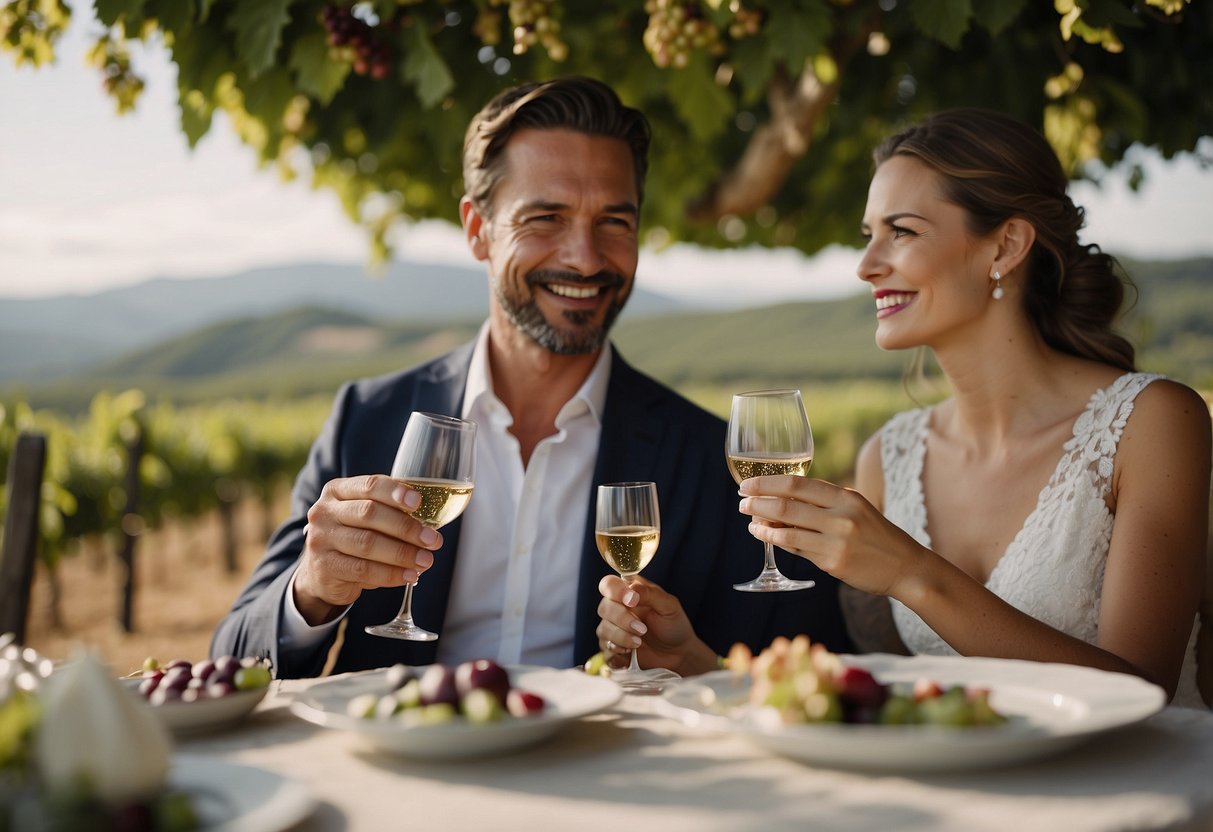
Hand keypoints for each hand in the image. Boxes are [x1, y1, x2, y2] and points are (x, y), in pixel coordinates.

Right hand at [292, 475, 441, 624]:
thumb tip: (429, 522)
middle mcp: (324, 512)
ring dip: (402, 553)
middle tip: (432, 539)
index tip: (418, 502)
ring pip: (367, 544)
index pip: (369, 485)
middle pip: (369, 514)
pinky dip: (391, 574)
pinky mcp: (324, 567)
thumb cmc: (353, 537)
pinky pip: (363, 570)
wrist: (321, 573)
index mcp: (337, 491)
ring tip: (426, 560)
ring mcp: (320, 539)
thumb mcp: (365, 518)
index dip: (395, 492)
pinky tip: (409, 575)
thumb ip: (390, 511)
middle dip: (406, 527)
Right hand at [596, 575, 717, 676]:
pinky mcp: (612, 647)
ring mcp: (613, 628)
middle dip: (622, 618)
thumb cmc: (674, 625)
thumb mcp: (669, 605)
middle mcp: (617, 608)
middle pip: (604, 607)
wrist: (678, 654)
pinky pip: (605, 648)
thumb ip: (649, 593)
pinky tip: (632, 650)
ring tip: (639, 642)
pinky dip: (618, 650)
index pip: (609, 584)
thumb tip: (630, 590)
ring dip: (622, 636)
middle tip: (642, 628)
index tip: (631, 601)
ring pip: (603, 629)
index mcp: (629, 592)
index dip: (615, 591)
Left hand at [738, 475, 926, 598]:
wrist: (906, 567)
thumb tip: (785, 498)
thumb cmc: (877, 536)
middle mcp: (841, 516)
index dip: (768, 483)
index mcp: (846, 497)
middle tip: (742, 501)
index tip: (749, 484)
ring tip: (749, 520)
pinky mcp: (833, 563)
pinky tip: (765, 535)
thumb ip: (826, 503)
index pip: (798, 484)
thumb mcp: (856, 509)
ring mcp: (837, 541)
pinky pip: (797, 549)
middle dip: (758, 502)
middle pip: (787, 505)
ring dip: (763, 524)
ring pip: (788, 529)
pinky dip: (777, 540)